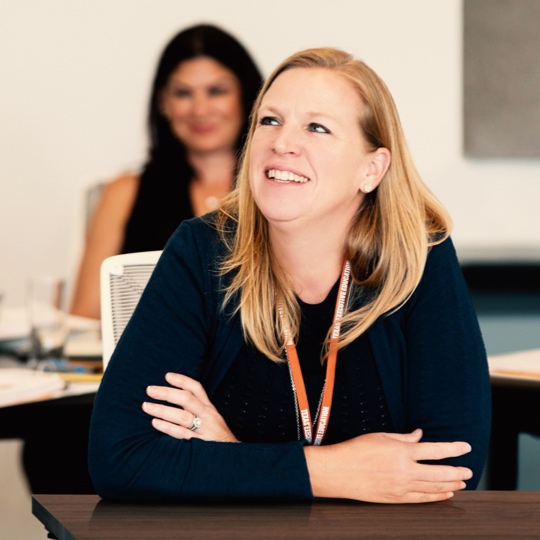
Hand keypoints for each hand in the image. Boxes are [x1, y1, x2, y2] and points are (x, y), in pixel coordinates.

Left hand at [142, 372, 238, 442]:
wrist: (234, 459)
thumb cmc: (218, 439)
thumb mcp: (212, 421)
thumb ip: (197, 411)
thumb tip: (174, 401)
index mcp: (209, 408)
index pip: (196, 389)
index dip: (182, 380)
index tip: (167, 376)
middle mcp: (208, 416)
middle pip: (187, 399)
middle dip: (167, 393)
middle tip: (150, 390)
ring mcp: (204, 430)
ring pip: (182, 416)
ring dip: (163, 410)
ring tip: (147, 406)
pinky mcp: (201, 444)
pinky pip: (182, 434)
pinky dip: (168, 427)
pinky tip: (156, 423)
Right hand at [304, 429, 472, 503]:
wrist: (339, 471)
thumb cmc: (356, 449)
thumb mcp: (380, 436)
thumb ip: (404, 437)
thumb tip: (420, 435)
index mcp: (402, 451)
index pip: (435, 450)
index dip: (453, 449)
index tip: (466, 447)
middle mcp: (405, 470)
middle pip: (439, 472)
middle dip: (457, 471)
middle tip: (469, 471)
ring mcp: (401, 486)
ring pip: (433, 488)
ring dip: (450, 485)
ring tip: (461, 483)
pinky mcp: (396, 498)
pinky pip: (422, 499)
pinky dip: (436, 497)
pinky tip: (445, 494)